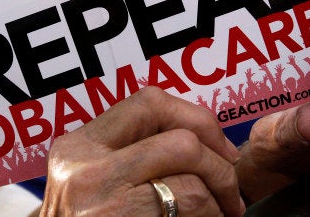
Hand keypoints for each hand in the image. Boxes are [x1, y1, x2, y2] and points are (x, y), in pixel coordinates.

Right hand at [40, 87, 245, 215]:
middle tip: (230, 193)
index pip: (150, 103)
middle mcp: (82, 166)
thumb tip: (208, 140)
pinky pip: (189, 206)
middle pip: (181, 140)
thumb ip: (134, 154)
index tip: (220, 149)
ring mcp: (98, 198)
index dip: (197, 119)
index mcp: (79, 145)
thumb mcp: (96, 183)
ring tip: (217, 216)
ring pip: (191, 179)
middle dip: (220, 166)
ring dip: (219, 200)